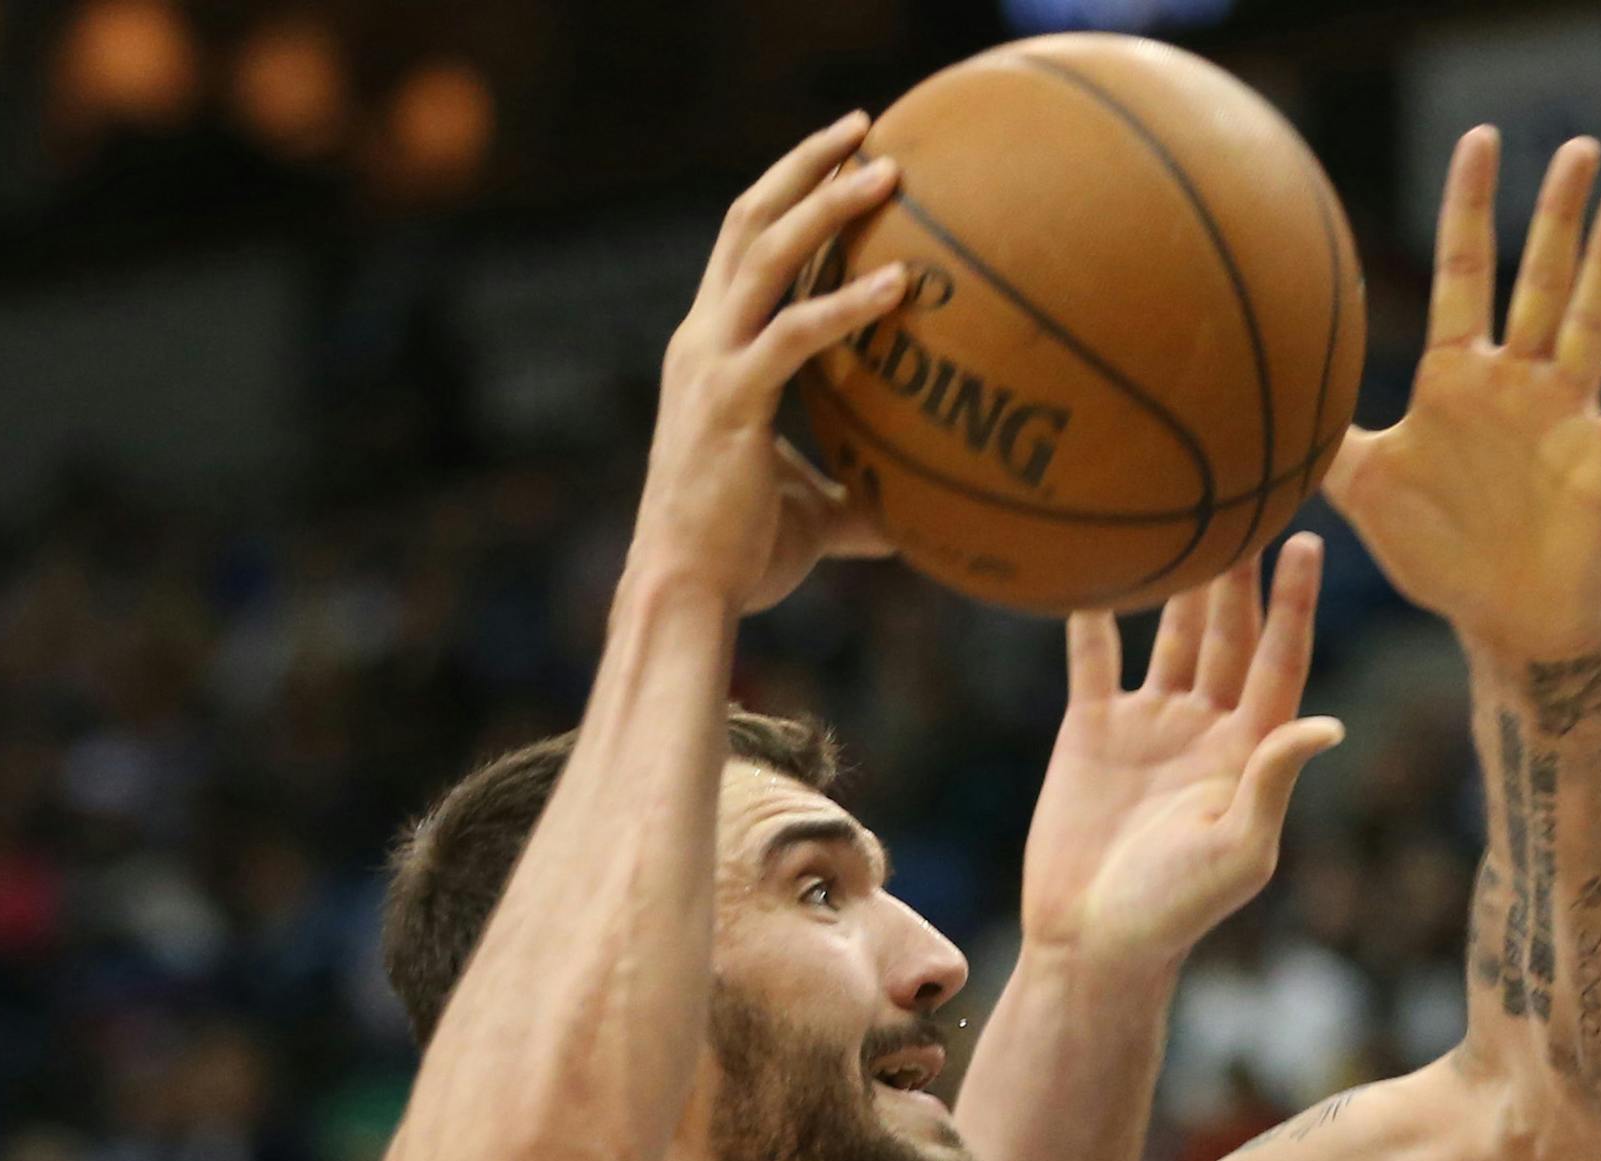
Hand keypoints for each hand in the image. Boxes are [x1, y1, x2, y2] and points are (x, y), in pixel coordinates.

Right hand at [630, 115, 904, 613]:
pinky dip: (848, 304)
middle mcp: (701, 341)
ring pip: (766, 252)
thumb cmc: (741, 559)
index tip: (842, 160)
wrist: (685, 592)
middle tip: (867, 128)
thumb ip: (857, 502)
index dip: (790, 199)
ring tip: (890, 173)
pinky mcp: (730, 400)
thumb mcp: (811, 517)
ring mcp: (710, 364)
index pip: (746, 251)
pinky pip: (795, 334)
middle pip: (748, 220)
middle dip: (806, 165)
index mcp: (710, 353)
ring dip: (829, 204)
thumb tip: (915, 520)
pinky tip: (898, 286)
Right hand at [1019, 536, 1342, 971]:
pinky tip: (1094, 563)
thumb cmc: (1173, 912)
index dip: (1294, 603)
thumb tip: (1328, 724)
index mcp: (1248, 750)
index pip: (1279, 660)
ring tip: (1185, 507)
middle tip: (1247, 493)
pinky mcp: (1092, 731)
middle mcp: (1205, 727)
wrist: (1090, 942)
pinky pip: (1095, 657)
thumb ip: (1273, 782)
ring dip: (1180, 578)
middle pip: (1229, 632)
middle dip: (1240, 570)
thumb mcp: (1237, 852)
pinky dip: (1094, 613)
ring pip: (1171, 633)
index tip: (1308, 539)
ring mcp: (1149, 725)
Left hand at [1325, 129, 1600, 662]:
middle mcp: (1517, 382)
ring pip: (1590, 322)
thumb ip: (1326, 444)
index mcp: (1458, 380)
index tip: (1479, 141)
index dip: (1467, 210)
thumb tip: (1262, 408)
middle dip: (1551, 216)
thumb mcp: (1368, 494)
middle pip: (1536, 281)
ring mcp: (1567, 415)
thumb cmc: (1440, 552)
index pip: (1462, 275)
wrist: (1505, 617)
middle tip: (1572, 145)